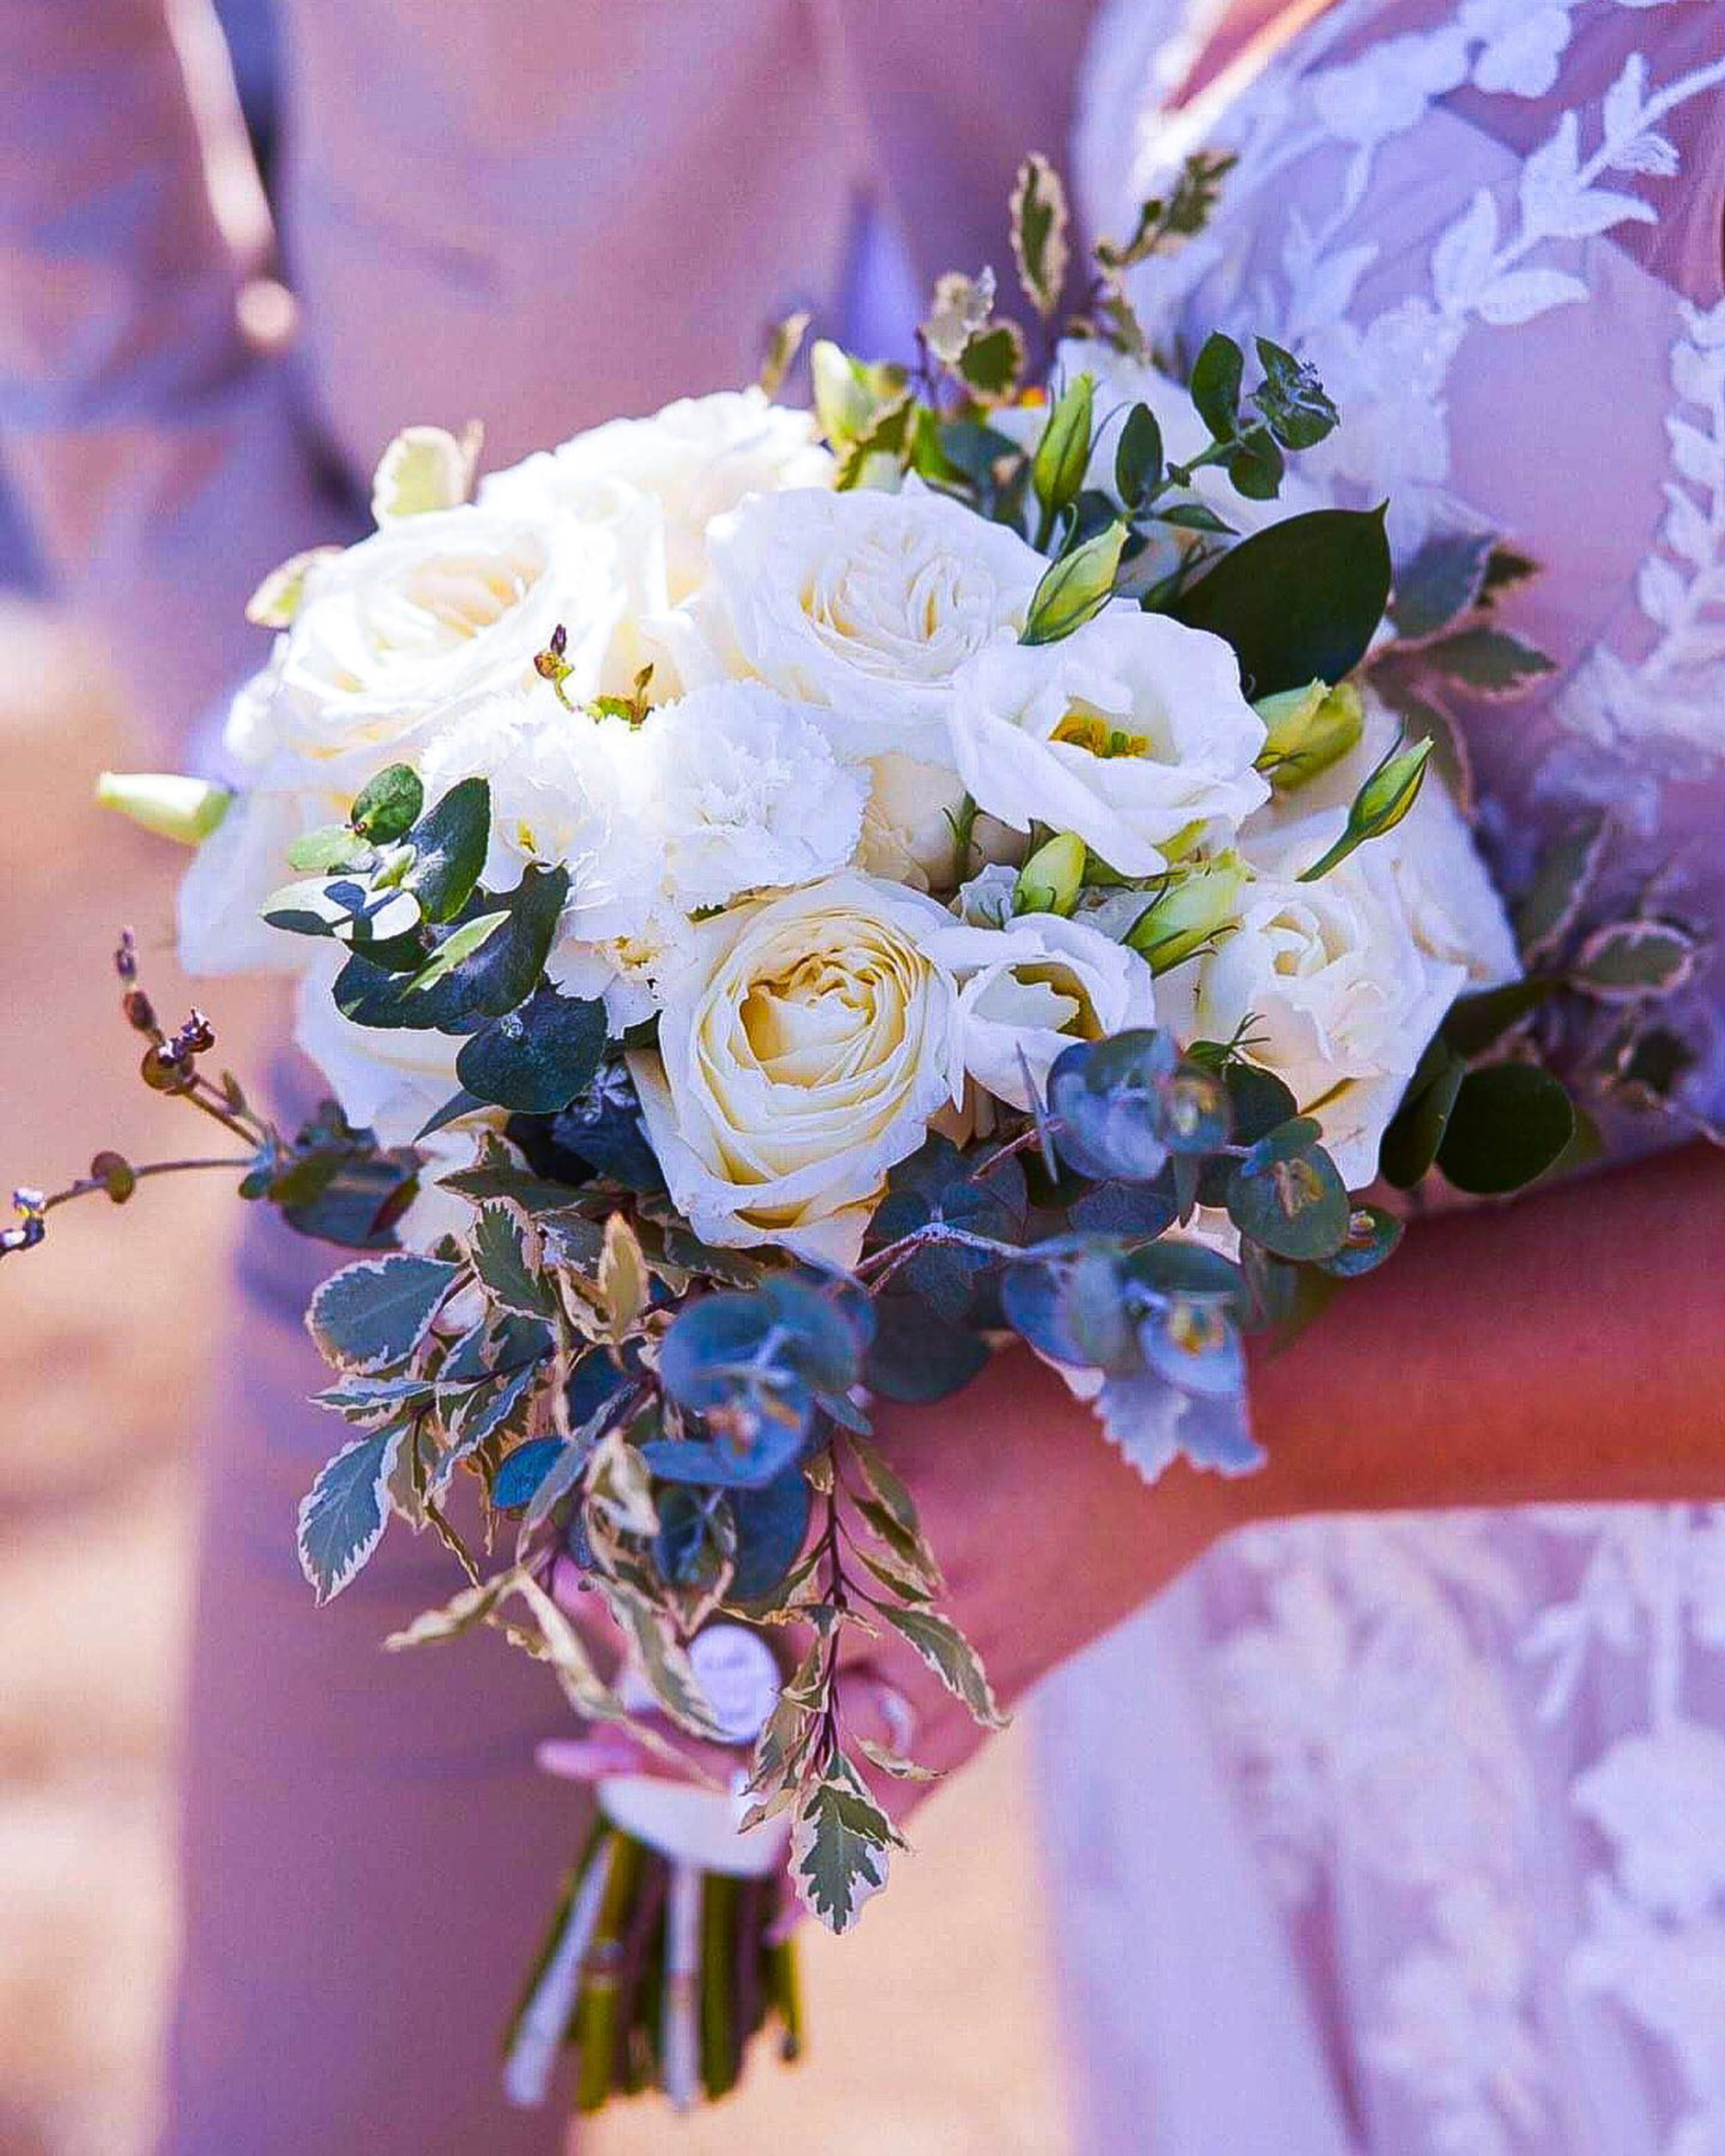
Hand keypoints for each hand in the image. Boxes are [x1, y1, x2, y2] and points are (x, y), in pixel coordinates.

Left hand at [539, 1345, 1234, 1835]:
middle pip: (747, 1663)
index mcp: (890, 1500)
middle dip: (642, 1678)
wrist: (1204, 1443)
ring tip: (598, 1759)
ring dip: (699, 1756)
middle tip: (564, 1684)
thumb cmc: (1060, 1381)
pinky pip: (906, 1795)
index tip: (566, 1568)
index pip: (733, 1555)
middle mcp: (914, 1598)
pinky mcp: (995, 1701)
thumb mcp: (926, 1376)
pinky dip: (837, 1849)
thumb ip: (821, 1416)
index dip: (641, 1572)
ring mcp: (959, 1664)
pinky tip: (774, 1905)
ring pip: (806, 1740)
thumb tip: (704, 1418)